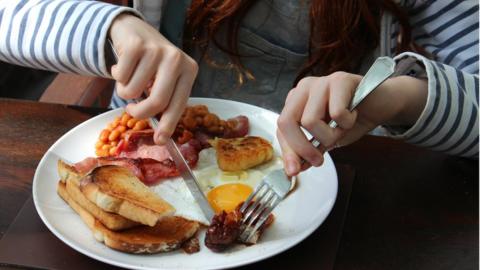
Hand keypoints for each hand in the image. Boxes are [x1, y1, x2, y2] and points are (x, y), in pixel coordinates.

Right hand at [108, 14, 197, 143]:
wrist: (134, 29)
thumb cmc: (151, 63)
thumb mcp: (165, 79)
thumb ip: (165, 100)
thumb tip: (161, 136)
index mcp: (189, 70)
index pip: (178, 104)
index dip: (168, 125)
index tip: (160, 140)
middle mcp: (176, 59)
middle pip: (157, 102)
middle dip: (139, 113)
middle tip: (131, 110)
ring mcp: (156, 50)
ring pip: (132, 91)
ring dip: (124, 90)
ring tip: (130, 76)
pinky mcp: (135, 45)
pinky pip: (120, 77)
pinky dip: (116, 75)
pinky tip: (123, 64)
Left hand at [277, 71, 427, 175]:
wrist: (381, 104)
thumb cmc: (352, 119)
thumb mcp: (327, 139)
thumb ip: (310, 150)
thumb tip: (294, 169)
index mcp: (296, 101)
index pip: (281, 128)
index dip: (288, 151)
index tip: (294, 171)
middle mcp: (303, 88)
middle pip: (287, 121)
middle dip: (302, 147)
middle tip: (318, 160)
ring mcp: (320, 82)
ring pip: (310, 121)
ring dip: (330, 135)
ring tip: (342, 128)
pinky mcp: (339, 79)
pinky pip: (336, 113)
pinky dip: (347, 122)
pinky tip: (353, 115)